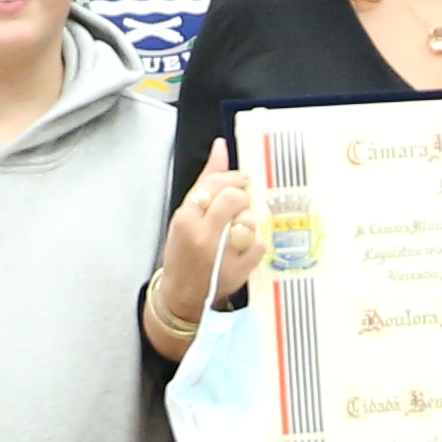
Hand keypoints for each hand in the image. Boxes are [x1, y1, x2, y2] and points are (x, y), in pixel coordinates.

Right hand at [145, 162, 261, 347]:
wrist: (182, 295)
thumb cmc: (184, 251)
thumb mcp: (186, 213)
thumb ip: (206, 179)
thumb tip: (221, 147)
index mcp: (186, 219)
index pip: (215, 184)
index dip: (233, 178)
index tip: (240, 181)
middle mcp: (202, 236)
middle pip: (234, 199)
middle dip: (243, 196)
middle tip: (241, 202)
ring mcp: (220, 255)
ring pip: (249, 221)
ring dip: (248, 221)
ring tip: (238, 228)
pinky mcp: (238, 271)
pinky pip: (259, 245)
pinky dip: (255, 244)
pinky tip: (243, 247)